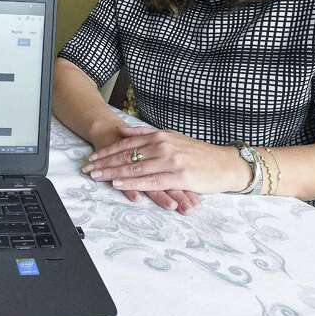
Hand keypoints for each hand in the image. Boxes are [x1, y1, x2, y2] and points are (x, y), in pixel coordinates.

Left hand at [82, 124, 245, 200]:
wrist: (227, 164)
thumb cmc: (200, 154)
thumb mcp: (173, 138)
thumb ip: (149, 135)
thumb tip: (126, 132)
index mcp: (161, 136)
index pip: (127, 144)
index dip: (107, 152)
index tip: (92, 158)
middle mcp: (164, 146)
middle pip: (127, 155)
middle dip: (105, 162)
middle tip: (87, 168)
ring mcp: (171, 161)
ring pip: (135, 167)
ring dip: (113, 172)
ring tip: (96, 176)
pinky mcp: (179, 176)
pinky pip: (151, 180)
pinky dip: (133, 182)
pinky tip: (119, 183)